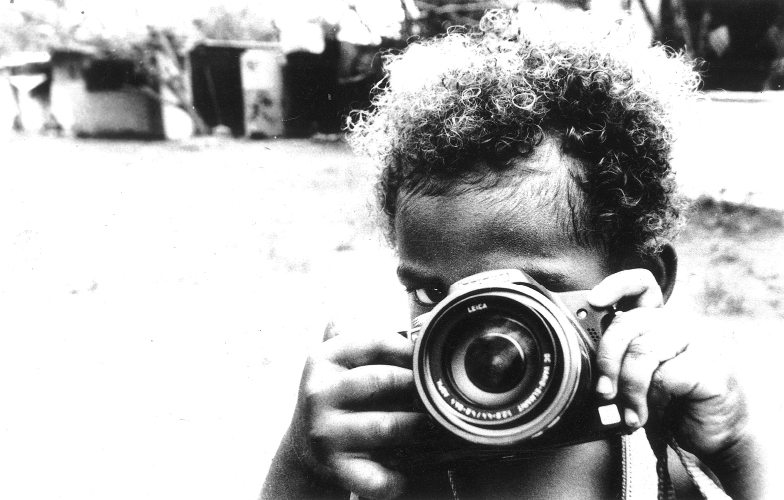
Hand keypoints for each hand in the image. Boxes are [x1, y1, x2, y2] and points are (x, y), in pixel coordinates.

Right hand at [290, 322, 426, 499]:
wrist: (305, 450)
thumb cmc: (335, 400)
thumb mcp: (334, 363)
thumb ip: (355, 336)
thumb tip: (398, 317)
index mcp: (322, 361)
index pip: (371, 341)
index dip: (405, 347)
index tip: (423, 356)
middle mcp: (319, 394)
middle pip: (379, 381)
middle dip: (414, 386)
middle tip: (433, 392)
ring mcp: (326, 433)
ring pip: (385, 426)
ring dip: (417, 426)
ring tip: (433, 425)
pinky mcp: (335, 469)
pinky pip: (376, 475)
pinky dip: (398, 477)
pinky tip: (408, 471)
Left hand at [587, 270, 756, 479]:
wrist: (716, 434)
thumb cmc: (671, 403)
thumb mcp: (639, 378)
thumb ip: (619, 360)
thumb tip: (581, 360)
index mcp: (658, 321)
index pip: (640, 286)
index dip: (615, 286)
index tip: (594, 301)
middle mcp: (678, 323)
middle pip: (628, 324)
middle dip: (607, 360)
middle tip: (603, 392)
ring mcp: (699, 340)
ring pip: (643, 353)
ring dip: (629, 390)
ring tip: (630, 415)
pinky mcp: (712, 365)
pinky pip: (666, 377)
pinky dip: (654, 401)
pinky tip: (656, 413)